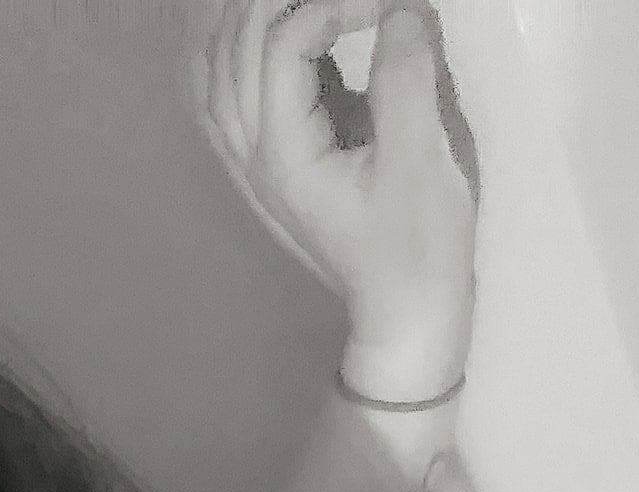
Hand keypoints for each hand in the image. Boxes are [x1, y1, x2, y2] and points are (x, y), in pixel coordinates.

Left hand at [193, 0, 478, 396]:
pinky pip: (220, 99)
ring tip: (286, 1)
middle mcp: (252, 156)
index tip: (390, 6)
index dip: (334, 2)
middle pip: (236, 46)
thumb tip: (400, 9)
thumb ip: (405, 79)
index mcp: (285, 155)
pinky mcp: (265, 167)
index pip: (282, 44)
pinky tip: (248, 37)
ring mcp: (251, 165)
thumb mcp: (422, 163)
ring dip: (243, 20)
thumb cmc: (416, 247)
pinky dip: (228, 56)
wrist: (405, 312)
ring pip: (216, 70)